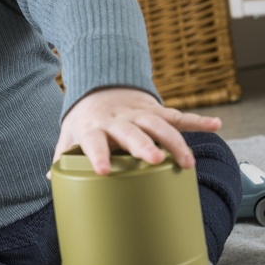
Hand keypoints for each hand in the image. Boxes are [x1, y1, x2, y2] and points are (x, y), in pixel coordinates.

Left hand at [52, 87, 221, 175]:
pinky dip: (198, 120)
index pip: (94, 141)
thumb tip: (49, 177)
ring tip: (188, 162)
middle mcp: (118, 119)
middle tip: (154, 161)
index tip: (104, 171)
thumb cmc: (85, 121)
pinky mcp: (156, 110)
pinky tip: (216, 125)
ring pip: (160, 125)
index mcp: (94, 127)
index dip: (97, 155)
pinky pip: (179, 116)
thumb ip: (62, 156)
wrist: (99, 86)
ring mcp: (139, 113)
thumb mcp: (69, 135)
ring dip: (175, 142)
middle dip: (144, 146)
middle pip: (132, 132)